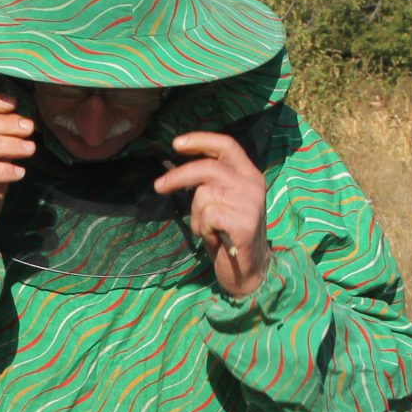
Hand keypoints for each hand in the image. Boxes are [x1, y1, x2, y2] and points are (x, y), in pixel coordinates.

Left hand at [153, 130, 270, 296]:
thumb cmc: (229, 235)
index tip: (176, 144)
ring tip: (208, 229)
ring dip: (196, 216)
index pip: (227, 145)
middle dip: (178, 176)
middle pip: (207, 168)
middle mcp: (253, 185)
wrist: (248, 270)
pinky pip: (207, 216)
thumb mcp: (224, 201)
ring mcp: (250, 203)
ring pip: (203, 195)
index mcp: (249, 175)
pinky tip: (215, 239)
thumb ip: (212, 182)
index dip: (200, 140)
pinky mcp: (244, 223)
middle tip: (158, 186)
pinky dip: (202, 229)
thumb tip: (180, 169)